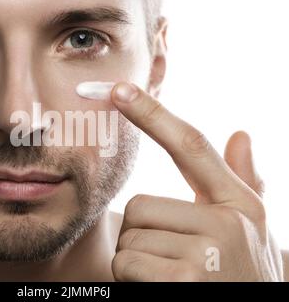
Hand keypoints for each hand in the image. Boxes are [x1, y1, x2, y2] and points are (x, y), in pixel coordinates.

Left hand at [110, 82, 283, 281]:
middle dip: (143, 235)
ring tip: (171, 277)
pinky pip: (127, 265)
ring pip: (129, 238)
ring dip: (138, 261)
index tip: (120, 89)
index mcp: (240, 204)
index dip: (153, 115)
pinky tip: (164, 290)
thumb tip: (242, 134)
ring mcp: (208, 253)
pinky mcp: (186, 280)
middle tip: (171, 259)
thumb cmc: (243, 276)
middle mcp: (228, 223)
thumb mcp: (251, 230)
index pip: (191, 146)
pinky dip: (133, 281)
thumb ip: (246, 181)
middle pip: (140, 205)